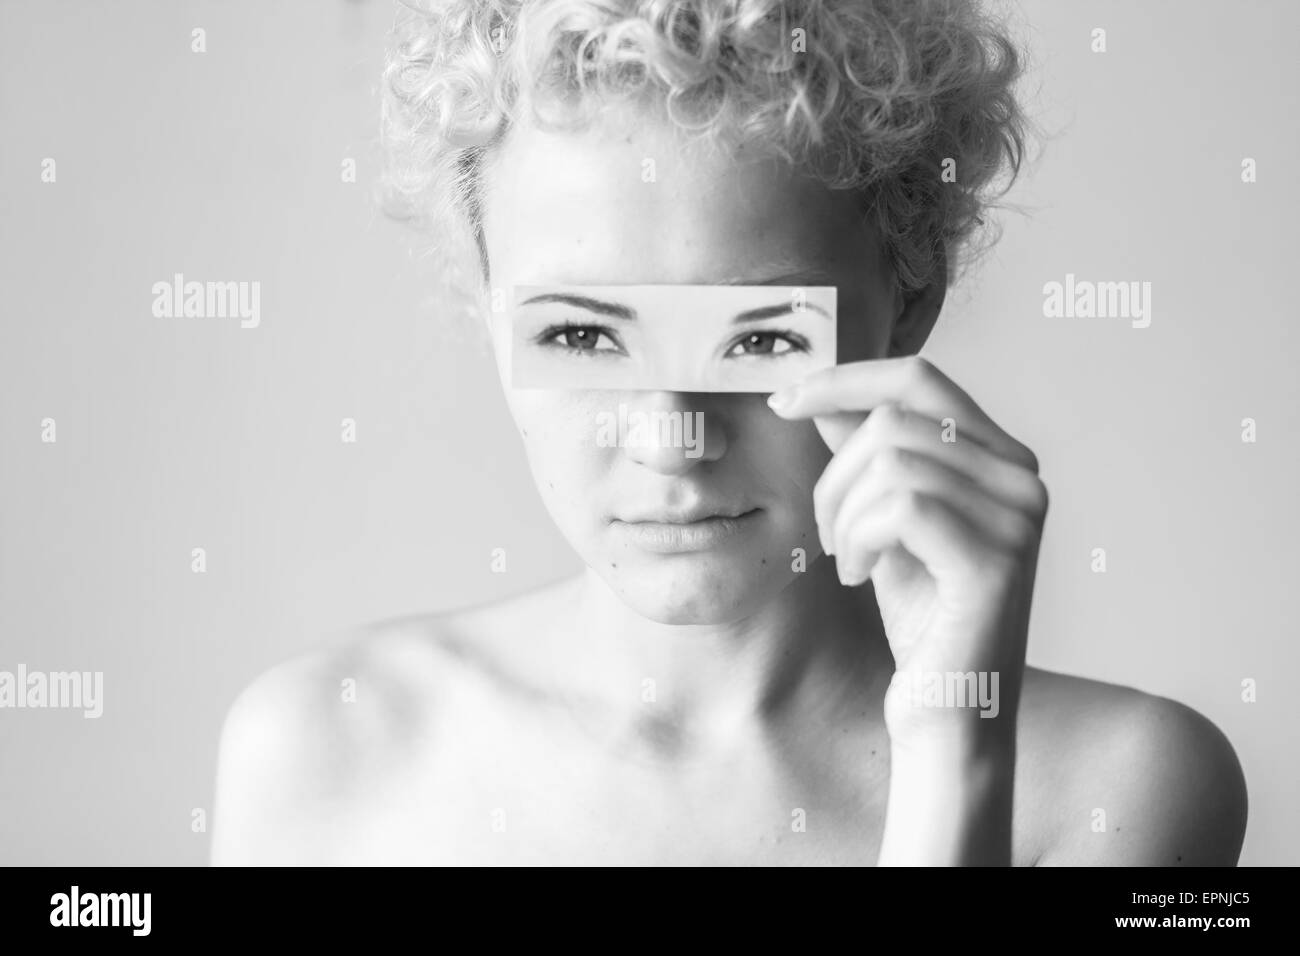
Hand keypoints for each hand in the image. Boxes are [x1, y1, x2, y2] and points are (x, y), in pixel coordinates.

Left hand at [767, 356, 1047, 746]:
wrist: (950, 709)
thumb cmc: (922, 620)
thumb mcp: (884, 521)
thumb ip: (868, 457)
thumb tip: (830, 399)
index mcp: (1002, 458)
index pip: (920, 378)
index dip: (843, 379)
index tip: (783, 402)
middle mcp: (1022, 477)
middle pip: (892, 420)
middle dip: (833, 476)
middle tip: (828, 536)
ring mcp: (1018, 517)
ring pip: (889, 463)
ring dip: (842, 515)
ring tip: (848, 561)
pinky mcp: (997, 559)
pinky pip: (900, 508)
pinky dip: (859, 540)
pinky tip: (859, 576)